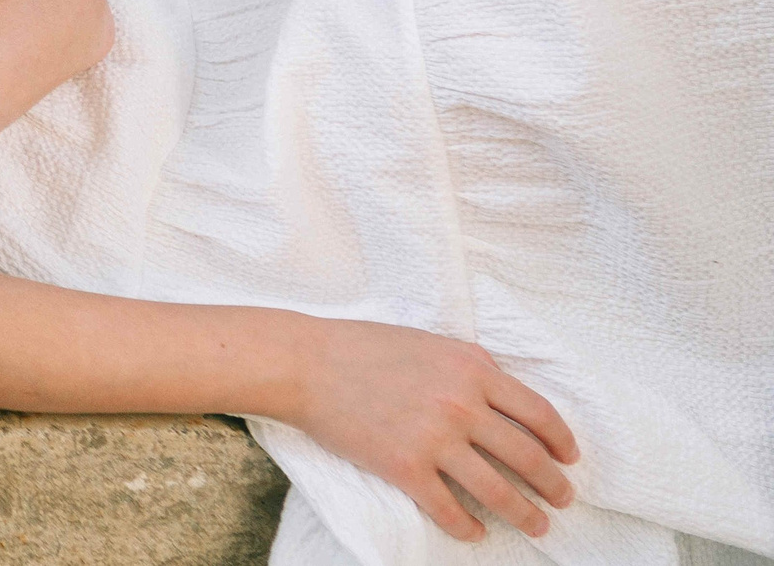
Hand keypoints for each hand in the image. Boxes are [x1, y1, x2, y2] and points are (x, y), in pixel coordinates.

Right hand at [279, 317, 578, 541]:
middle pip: (527, 457)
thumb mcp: (429, 341)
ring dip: (524, 515)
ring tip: (536, 526)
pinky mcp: (404, 468)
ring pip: (497, 491)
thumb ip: (470, 364)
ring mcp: (433, 439)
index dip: (561, 441)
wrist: (305, 363)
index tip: (569, 458)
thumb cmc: (363, 347)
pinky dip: (467, 528)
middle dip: (553, 486)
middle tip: (562, 500)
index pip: (538, 413)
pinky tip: (474, 533)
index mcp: (472, 369)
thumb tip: (503, 392)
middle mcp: (461, 404)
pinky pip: (449, 510)